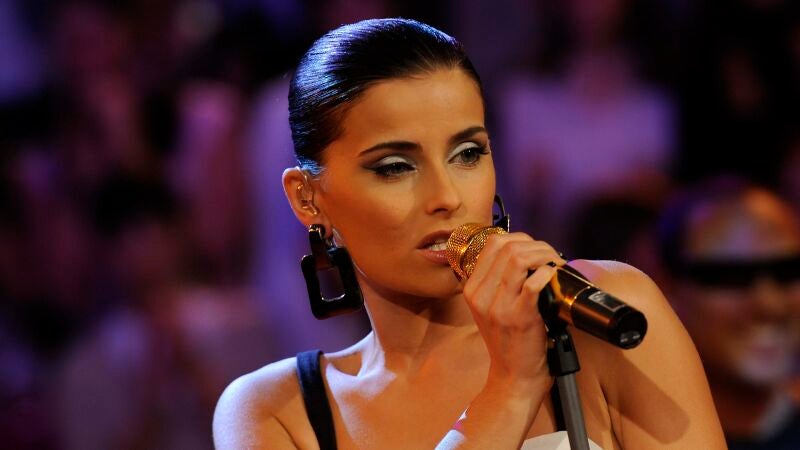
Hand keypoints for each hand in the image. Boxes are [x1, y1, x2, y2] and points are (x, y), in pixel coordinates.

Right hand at [461, 232, 565, 393]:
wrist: (513, 376)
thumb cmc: (508, 341)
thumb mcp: (490, 308)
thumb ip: (497, 281)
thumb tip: (523, 251)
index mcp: (472, 289)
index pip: (492, 244)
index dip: (519, 239)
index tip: (535, 249)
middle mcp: (481, 295)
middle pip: (506, 247)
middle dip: (535, 245)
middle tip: (551, 256)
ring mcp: (498, 307)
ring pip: (518, 259)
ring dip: (544, 256)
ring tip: (555, 264)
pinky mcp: (519, 318)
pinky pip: (533, 284)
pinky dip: (547, 274)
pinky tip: (553, 276)